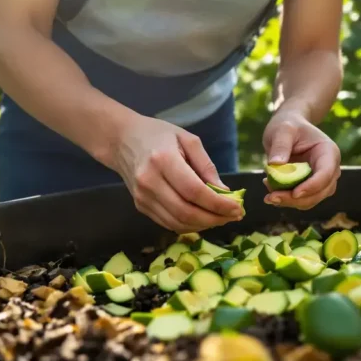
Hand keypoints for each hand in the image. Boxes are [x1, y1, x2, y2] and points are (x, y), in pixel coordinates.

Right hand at [107, 114, 243, 232]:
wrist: (122, 140)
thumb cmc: (158, 135)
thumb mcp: (187, 139)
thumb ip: (207, 166)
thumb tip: (225, 192)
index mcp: (163, 160)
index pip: (194, 192)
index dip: (218, 204)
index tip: (237, 208)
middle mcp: (150, 181)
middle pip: (186, 212)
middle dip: (214, 219)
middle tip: (233, 216)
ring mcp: (142, 197)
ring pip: (178, 222)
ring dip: (204, 225)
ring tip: (221, 218)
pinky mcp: (140, 206)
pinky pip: (168, 223)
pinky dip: (189, 225)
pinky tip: (203, 218)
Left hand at [262, 109, 340, 209]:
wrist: (288, 127)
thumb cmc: (288, 125)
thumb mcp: (282, 130)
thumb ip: (280, 145)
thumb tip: (275, 165)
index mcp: (329, 152)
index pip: (325, 174)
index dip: (312, 186)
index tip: (294, 194)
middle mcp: (330, 169)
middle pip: (319, 192)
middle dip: (295, 199)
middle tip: (270, 197)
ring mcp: (321, 181)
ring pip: (309, 201)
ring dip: (288, 201)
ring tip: (267, 189)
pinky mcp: (310, 188)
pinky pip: (300, 200)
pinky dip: (285, 199)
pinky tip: (270, 189)